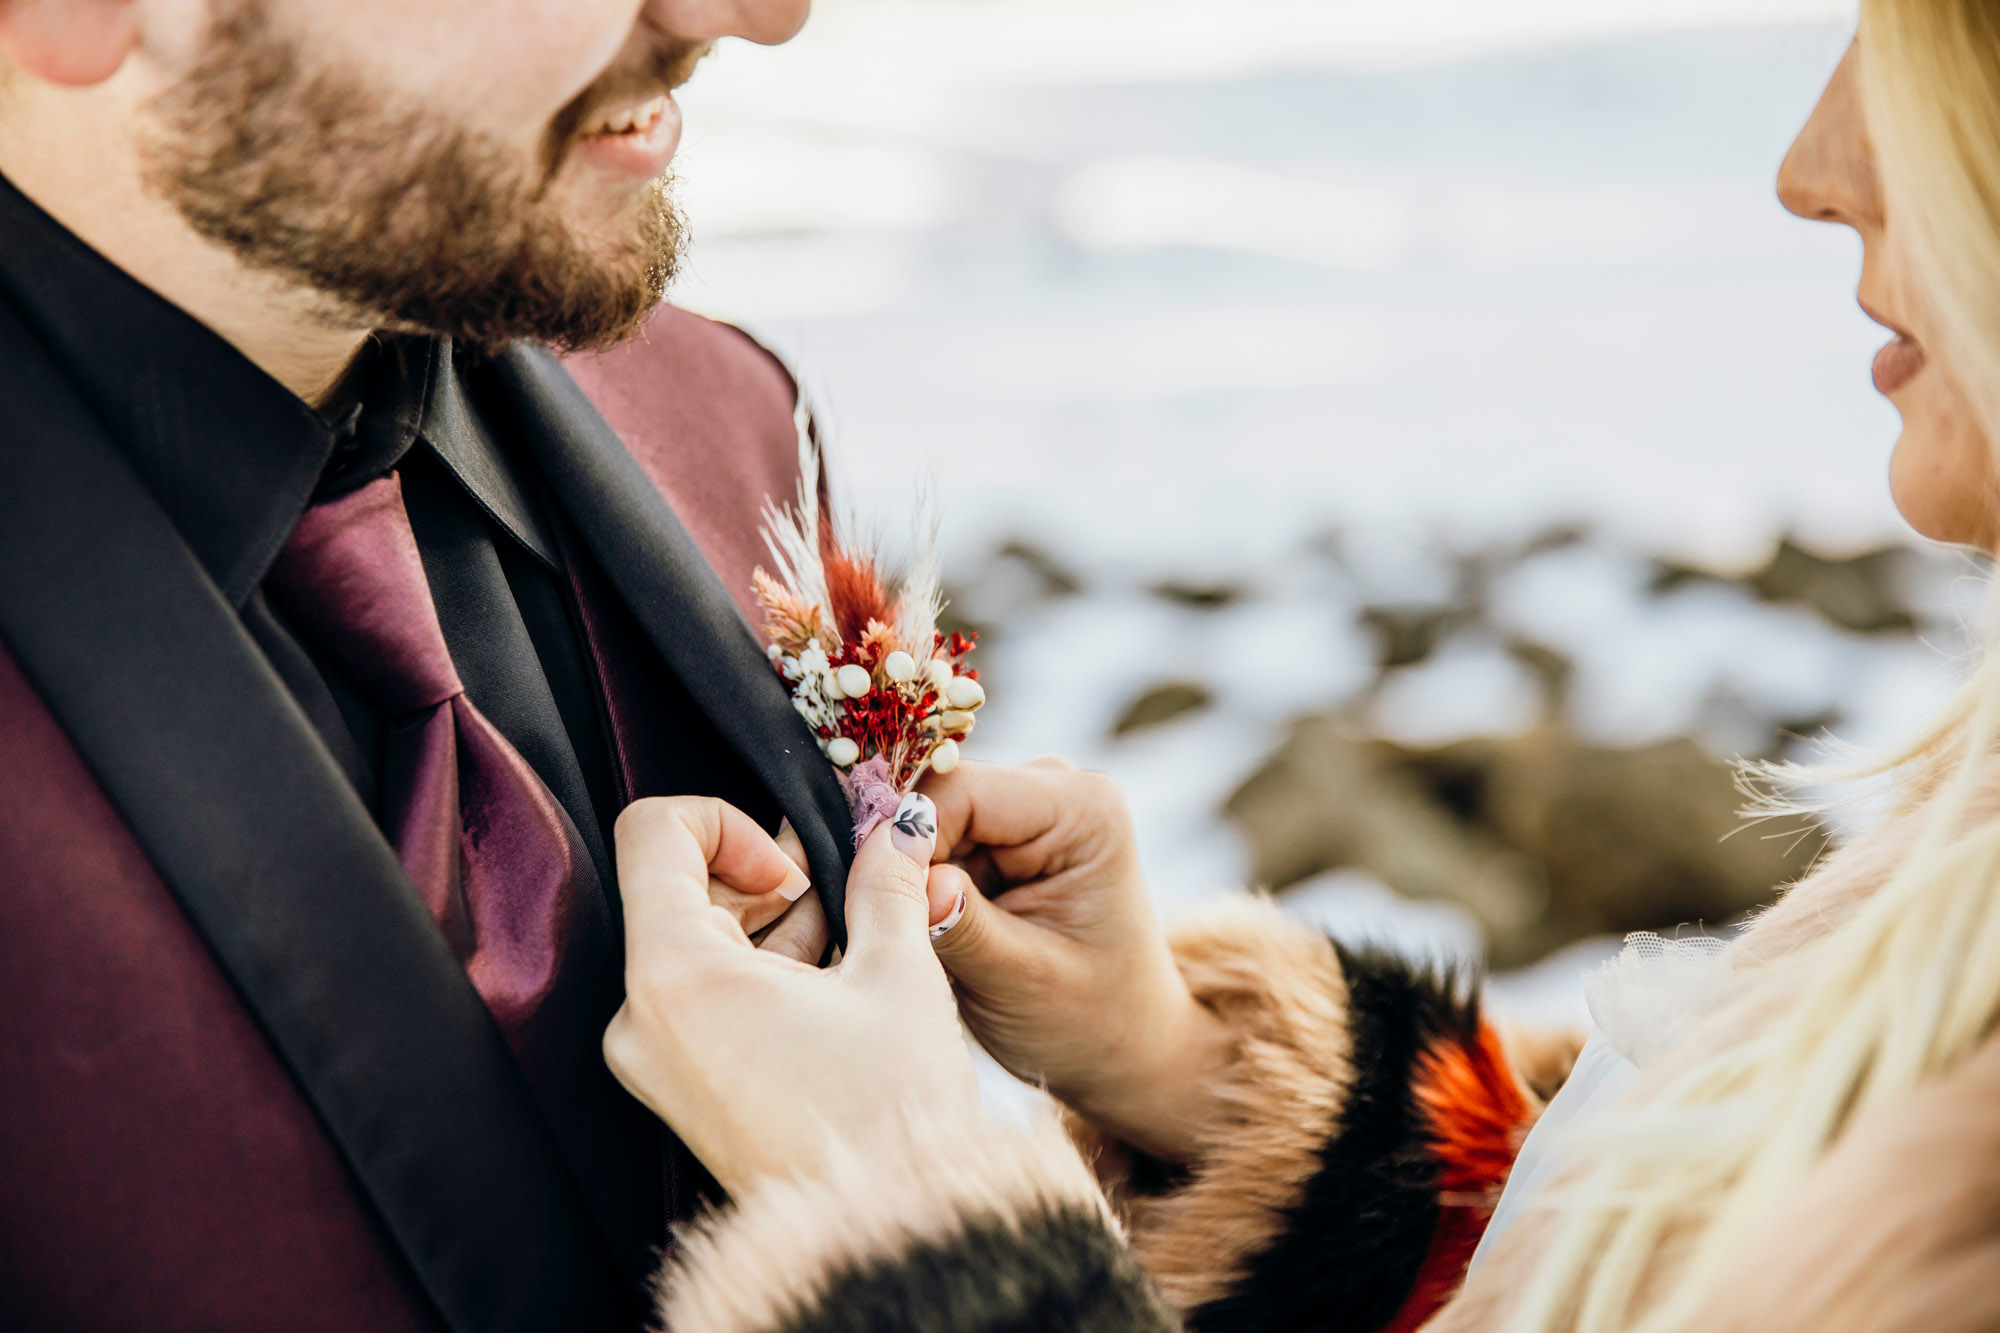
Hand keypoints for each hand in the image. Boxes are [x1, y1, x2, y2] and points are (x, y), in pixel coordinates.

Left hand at [603, 796, 978, 1196]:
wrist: (884, 1232)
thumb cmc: (884, 1117)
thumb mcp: (897, 974)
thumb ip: (887, 882)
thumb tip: (895, 829)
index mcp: (672, 974)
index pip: (652, 833)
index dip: (727, 821)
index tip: (792, 861)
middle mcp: (641, 1016)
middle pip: (676, 889)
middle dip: (763, 872)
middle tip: (838, 882)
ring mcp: (655, 1058)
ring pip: (696, 943)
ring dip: (769, 922)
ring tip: (847, 932)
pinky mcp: (680, 1087)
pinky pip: (703, 996)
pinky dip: (760, 970)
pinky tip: (831, 979)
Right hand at [919, 762, 1232, 1159]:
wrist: (1123, 1048)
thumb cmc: (1091, 1021)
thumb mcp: (1021, 983)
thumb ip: (961, 925)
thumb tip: (904, 873)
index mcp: (1083, 808)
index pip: (957, 790)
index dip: (905, 838)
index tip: (880, 905)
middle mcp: (1057, 787)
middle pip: (935, 798)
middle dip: (905, 862)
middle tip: (896, 935)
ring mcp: (1027, 807)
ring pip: (924, 822)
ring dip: (911, 880)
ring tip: (924, 944)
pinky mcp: (1002, 834)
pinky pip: (932, 844)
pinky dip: (921, 888)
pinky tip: (933, 932)